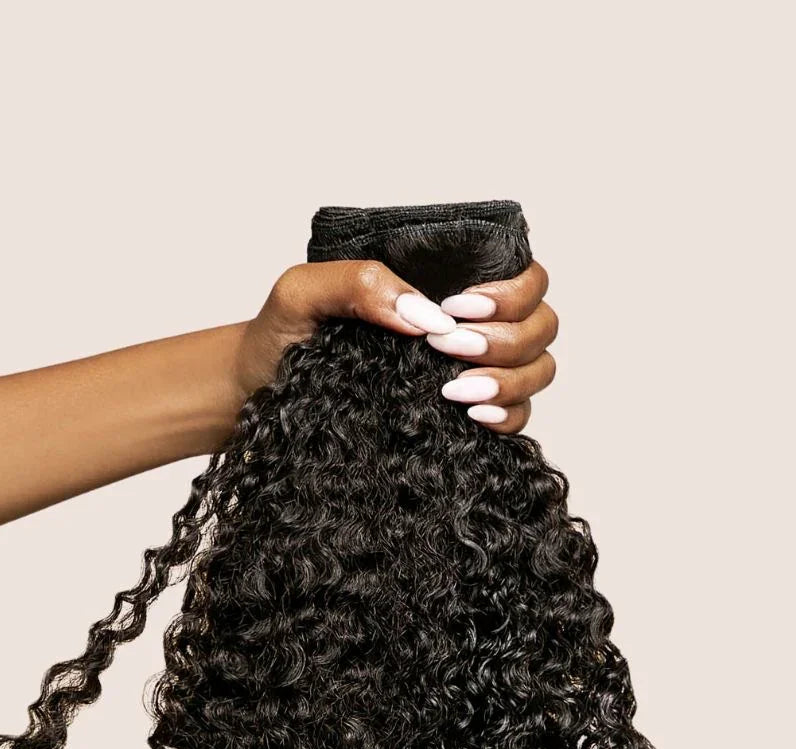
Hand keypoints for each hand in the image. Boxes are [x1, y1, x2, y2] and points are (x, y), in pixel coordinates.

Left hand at [234, 259, 556, 433]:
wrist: (257, 395)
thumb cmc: (280, 338)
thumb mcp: (304, 294)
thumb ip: (358, 282)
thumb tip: (424, 315)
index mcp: (443, 286)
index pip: (523, 277)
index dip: (511, 292)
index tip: (457, 309)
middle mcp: (468, 328)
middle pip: (541, 325)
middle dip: (507, 338)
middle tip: (449, 352)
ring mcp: (472, 375)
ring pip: (538, 369)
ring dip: (510, 379)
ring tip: (456, 391)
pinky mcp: (463, 420)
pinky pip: (519, 418)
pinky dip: (507, 416)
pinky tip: (470, 416)